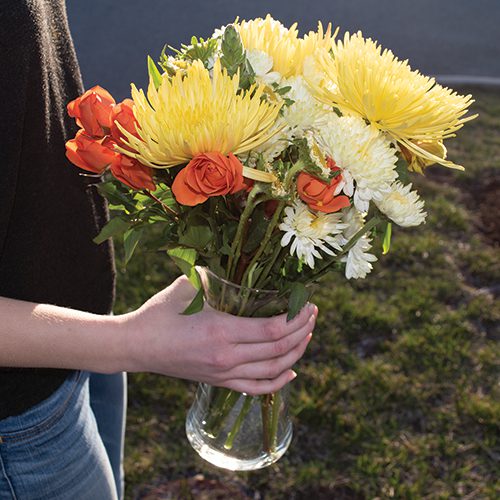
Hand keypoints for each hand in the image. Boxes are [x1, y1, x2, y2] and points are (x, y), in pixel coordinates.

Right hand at [122, 276, 316, 394]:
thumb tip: (236, 264)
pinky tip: (290, 372)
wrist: (136, 346)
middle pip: (278, 351)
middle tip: (312, 315)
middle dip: (302, 332)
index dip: (296, 319)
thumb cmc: (160, 313)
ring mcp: (223, 374)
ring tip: (306, 336)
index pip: (272, 330)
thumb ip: (214, 275)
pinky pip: (255, 389)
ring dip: (295, 354)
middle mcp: (227, 357)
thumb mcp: (187, 287)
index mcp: (221, 330)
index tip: (308, 305)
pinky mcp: (218, 382)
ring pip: (272, 371)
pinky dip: (277, 383)